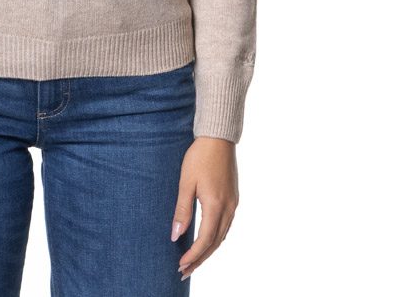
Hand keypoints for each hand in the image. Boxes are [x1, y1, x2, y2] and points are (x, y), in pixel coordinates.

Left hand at [171, 136, 238, 280]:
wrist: (218, 138)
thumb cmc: (199, 157)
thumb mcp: (186, 182)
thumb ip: (182, 210)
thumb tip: (175, 235)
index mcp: (216, 205)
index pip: (205, 240)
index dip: (193, 255)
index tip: (181, 265)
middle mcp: (228, 208)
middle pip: (215, 243)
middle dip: (200, 259)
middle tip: (185, 271)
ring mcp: (233, 204)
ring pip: (222, 236)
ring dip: (208, 250)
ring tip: (193, 260)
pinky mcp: (234, 198)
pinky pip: (226, 225)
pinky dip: (216, 238)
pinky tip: (207, 240)